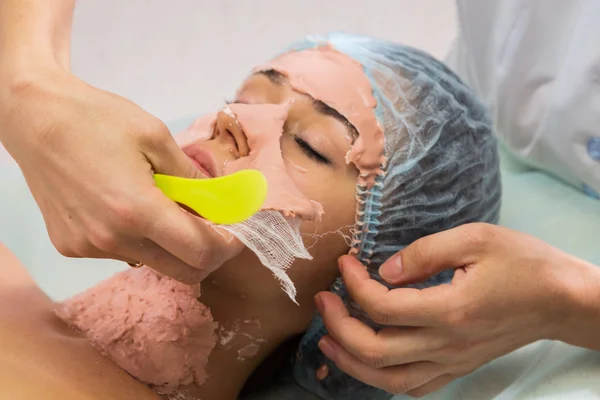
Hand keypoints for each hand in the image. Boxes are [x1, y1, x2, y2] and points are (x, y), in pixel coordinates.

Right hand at [0, 68, 241, 283]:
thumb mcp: (156, 136)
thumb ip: (192, 176)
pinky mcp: (71, 247)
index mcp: (137, 210)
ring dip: (171, 245)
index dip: (228, 245)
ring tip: (164, 206)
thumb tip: (222, 201)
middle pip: (182, 271)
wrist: (35, 118)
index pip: (200, 251)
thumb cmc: (96, 119)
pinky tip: (129, 208)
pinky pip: (122, 253)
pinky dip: (139, 239)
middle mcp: (112, 239)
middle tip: (213, 227)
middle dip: (207, 254)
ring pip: (152, 262)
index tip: (236, 231)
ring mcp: (88, 247)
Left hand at [315, 223, 593, 396]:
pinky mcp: (458, 367)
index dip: (354, 283)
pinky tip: (368, 363)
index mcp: (451, 309)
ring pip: (389, 380)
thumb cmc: (523, 263)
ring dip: (351, 362)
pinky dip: (383, 379)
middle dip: (339, 326)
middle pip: (376, 351)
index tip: (345, 262)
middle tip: (323, 300)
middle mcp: (447, 344)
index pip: (383, 305)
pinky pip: (414, 387)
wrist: (560, 300)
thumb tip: (386, 269)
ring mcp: (453, 361)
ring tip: (328, 339)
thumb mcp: (476, 238)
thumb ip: (426, 252)